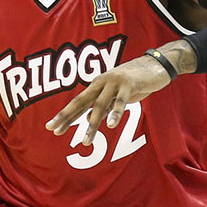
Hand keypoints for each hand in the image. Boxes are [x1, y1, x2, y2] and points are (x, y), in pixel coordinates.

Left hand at [45, 53, 172, 145]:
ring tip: (86, 141)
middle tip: (55, 131)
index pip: (77, 103)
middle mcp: (101, 82)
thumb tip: (87, 119)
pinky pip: (121, 102)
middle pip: (81, 102)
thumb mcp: (115, 96)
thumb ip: (102, 106)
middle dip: (67, 117)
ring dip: (93, 124)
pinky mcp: (129, 84)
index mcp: (96, 85)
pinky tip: (111, 126)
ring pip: (100, 105)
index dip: (64, 115)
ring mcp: (114, 82)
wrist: (155, 66)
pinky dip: (115, 113)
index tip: (51, 127)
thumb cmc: (134, 82)